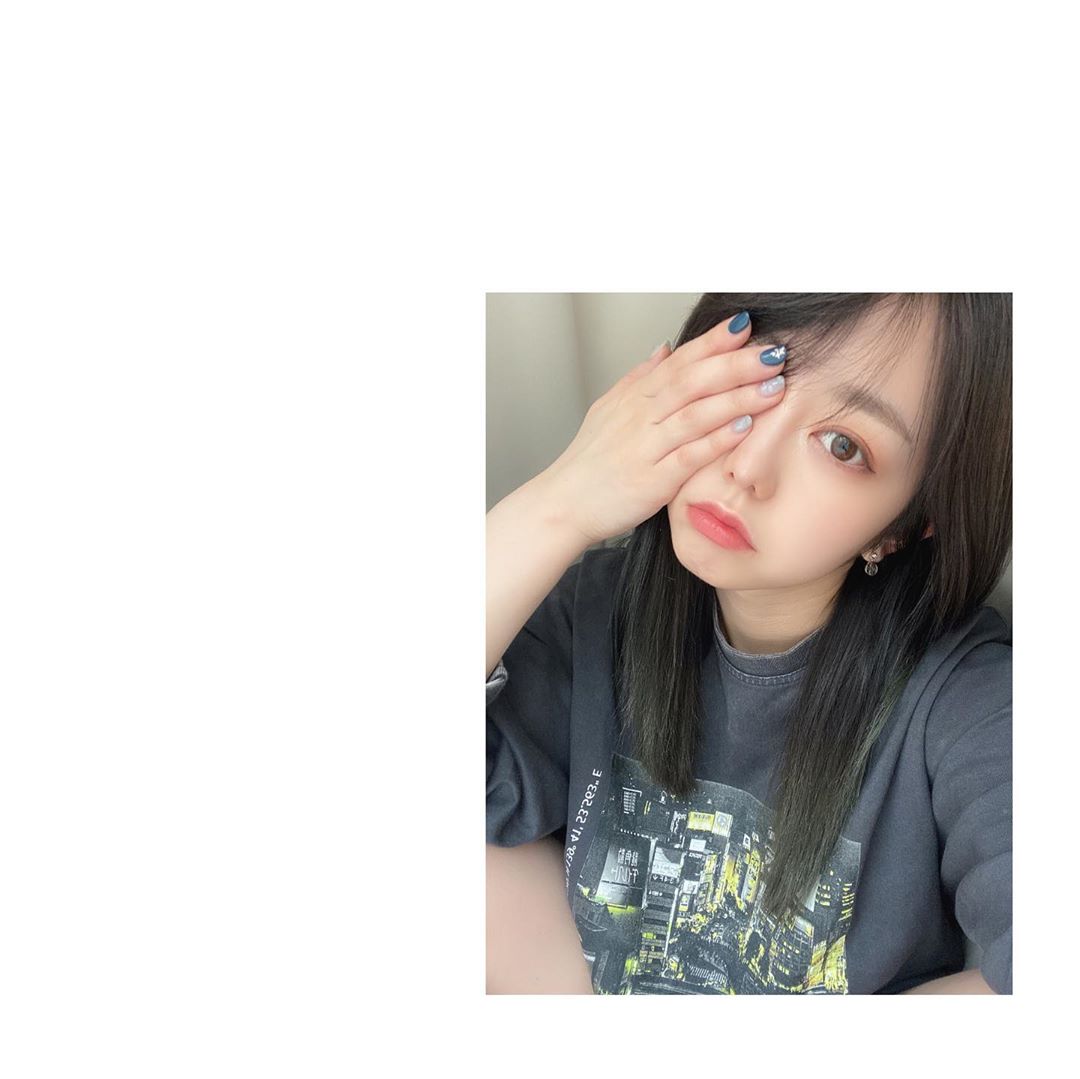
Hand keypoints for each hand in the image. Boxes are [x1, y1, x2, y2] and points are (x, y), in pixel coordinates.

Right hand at [541, 311, 787, 546]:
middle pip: (691, 382)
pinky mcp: (650, 481)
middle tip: (773, 353)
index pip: (679, 361)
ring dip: (736, 399)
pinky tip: (743, 429)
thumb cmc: (589, 463)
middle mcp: (640, 418)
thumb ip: (639, 378)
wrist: (562, 505)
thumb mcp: (608, 410)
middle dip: (735, 365)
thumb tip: (665, 348)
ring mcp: (645, 449)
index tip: (744, 326)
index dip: (712, 342)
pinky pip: (687, 457)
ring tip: (773, 387)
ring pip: (694, 415)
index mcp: (634, 398)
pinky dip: (715, 441)